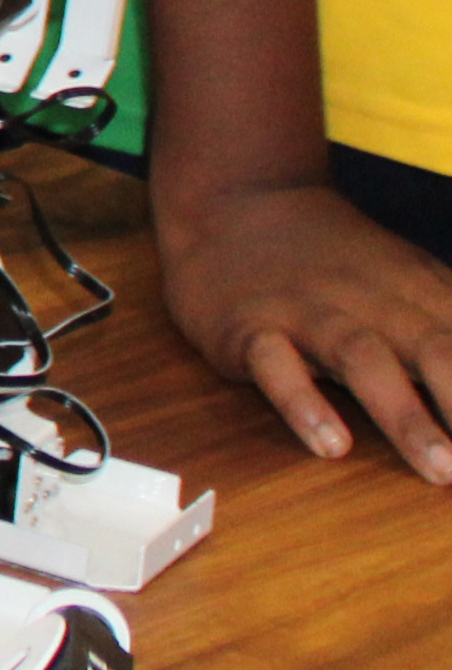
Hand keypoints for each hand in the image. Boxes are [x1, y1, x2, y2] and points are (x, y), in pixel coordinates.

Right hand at [159, 177, 451, 484]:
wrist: (237, 200)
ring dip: (407, 414)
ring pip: (364, 359)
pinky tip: (330, 443)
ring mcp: (310, 313)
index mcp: (422, 294)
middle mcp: (373, 302)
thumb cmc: (339, 264)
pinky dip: (304, 403)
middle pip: (435, 351)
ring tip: (439, 469)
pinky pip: (277, 365)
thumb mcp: (415, 282)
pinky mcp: (250, 329)